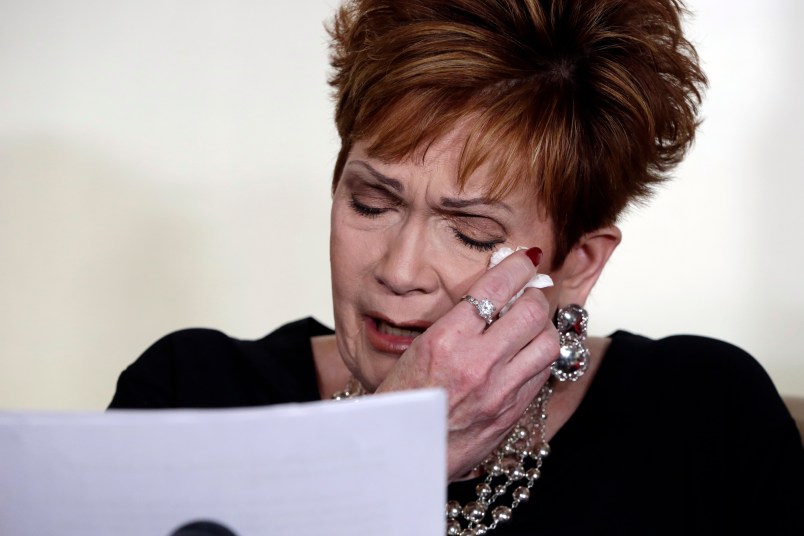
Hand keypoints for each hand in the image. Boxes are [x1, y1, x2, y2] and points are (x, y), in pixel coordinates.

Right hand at [375, 249, 558, 481]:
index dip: (516, 266)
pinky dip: (539, 355)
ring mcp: (499, 392)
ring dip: (543, 325)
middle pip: (532, 311)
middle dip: (534, 294)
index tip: (524, 258)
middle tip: (528, 290)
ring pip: (547, 342)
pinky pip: (541, 374)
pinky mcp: (511, 414)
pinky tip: (525, 353)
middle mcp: (477, 364)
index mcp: (446, 341)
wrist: (401, 457)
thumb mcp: (416, 351)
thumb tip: (489, 296)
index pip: (495, 289)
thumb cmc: (401, 403)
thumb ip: (454, 323)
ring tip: (530, 323)